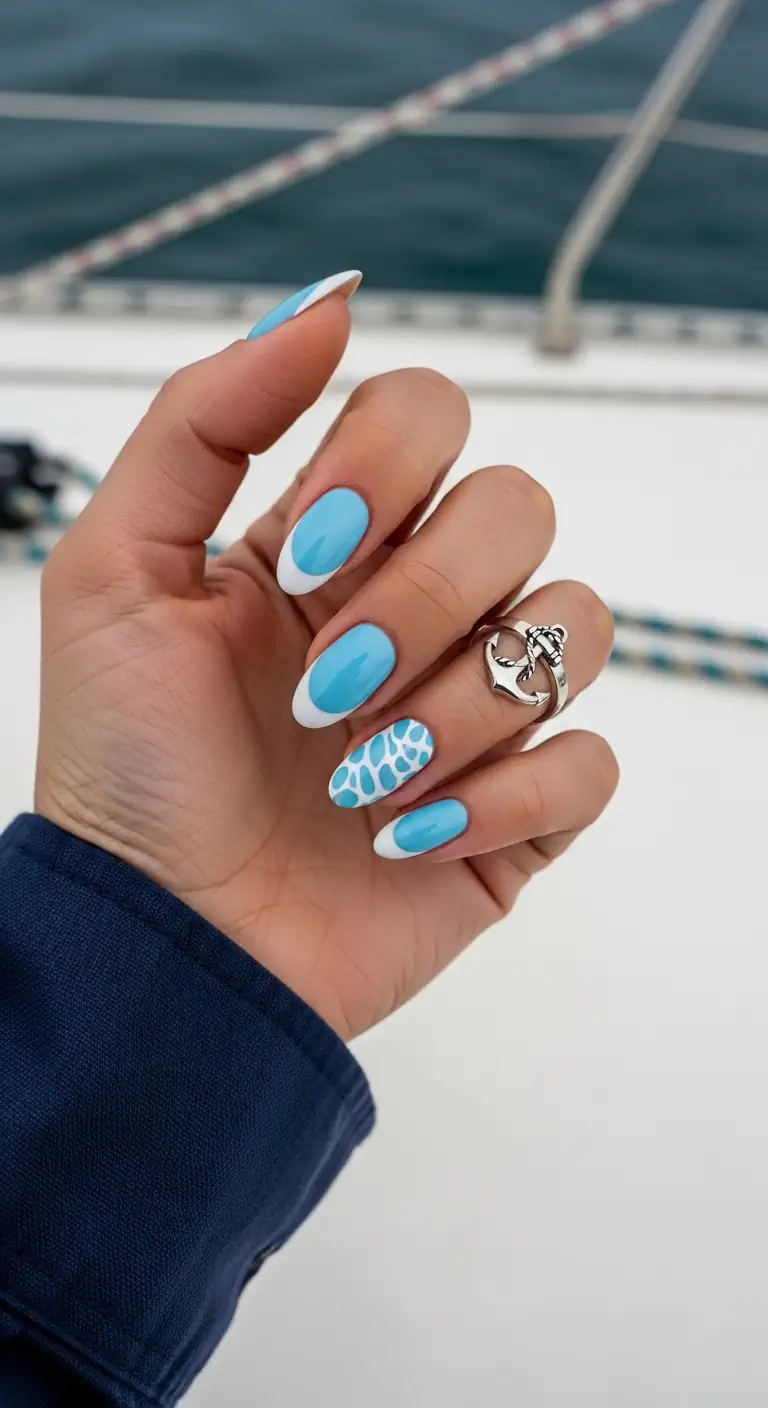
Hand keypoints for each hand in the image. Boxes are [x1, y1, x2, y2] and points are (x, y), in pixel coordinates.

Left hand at [35, 287, 617, 1040]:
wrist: (161, 947)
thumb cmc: (126, 769)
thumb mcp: (115, 574)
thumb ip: (205, 421)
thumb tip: (331, 302)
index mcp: (329, 541)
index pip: (428, 415)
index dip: (383, 467)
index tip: (302, 552)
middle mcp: (414, 606)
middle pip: (516, 511)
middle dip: (423, 596)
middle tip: (325, 690)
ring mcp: (473, 707)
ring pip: (572, 629)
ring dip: (461, 707)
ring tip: (362, 778)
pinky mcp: (516, 811)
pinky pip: (587, 763)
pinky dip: (505, 799)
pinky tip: (407, 839)